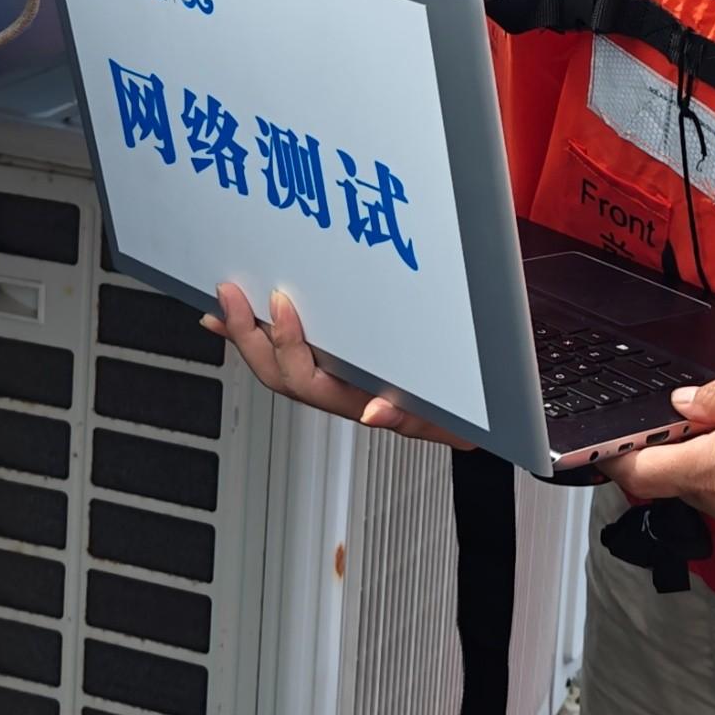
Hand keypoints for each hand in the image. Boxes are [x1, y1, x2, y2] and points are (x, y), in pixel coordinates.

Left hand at [207, 282, 464, 447]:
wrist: (493, 401)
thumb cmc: (475, 406)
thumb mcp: (456, 417)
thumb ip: (414, 418)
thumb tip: (372, 414)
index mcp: (363, 400)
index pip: (309, 381)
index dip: (288, 345)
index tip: (282, 304)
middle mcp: (343, 391)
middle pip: (279, 374)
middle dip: (248, 337)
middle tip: (230, 297)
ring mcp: (339, 375)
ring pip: (277, 362)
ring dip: (245, 333)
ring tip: (221, 304)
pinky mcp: (341, 355)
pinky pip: (291, 347)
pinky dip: (262, 329)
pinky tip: (244, 310)